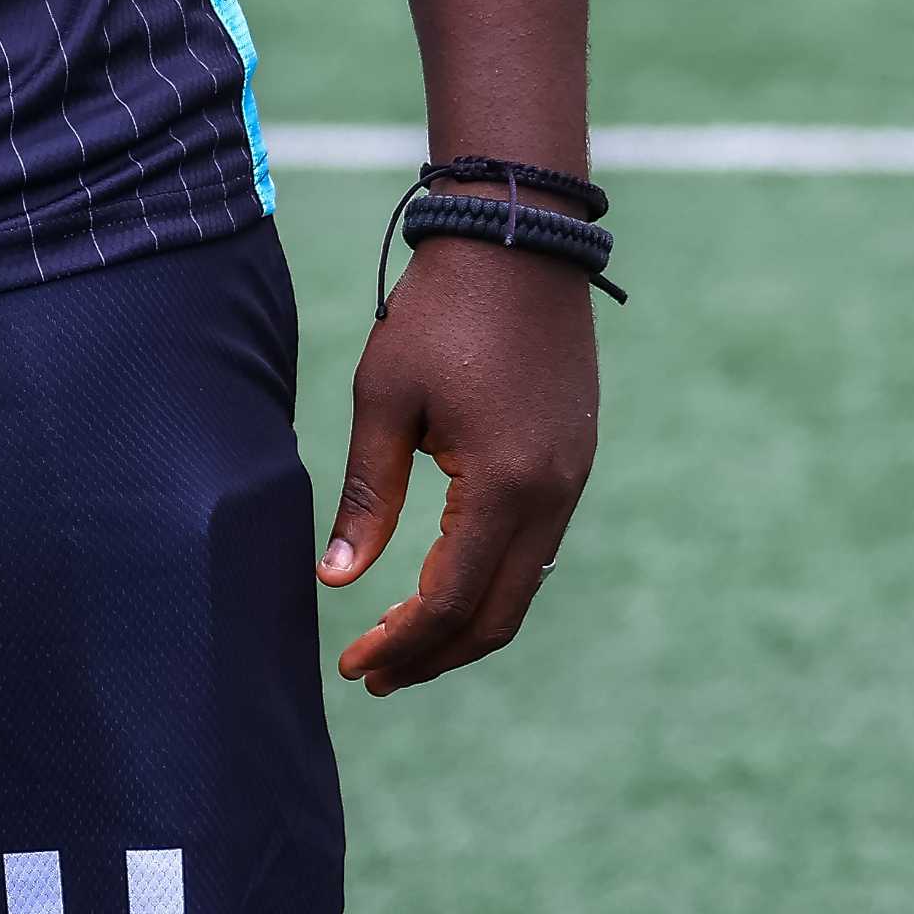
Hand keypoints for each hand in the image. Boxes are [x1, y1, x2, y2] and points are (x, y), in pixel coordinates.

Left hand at [316, 237, 597, 698]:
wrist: (518, 239)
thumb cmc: (440, 311)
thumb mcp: (384, 397)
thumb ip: (366, 493)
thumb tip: (338, 580)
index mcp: (503, 485)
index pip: (450, 600)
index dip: (401, 643)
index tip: (355, 666)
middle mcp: (551, 496)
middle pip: (497, 616)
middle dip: (435, 655)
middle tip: (375, 673)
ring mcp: (572, 480)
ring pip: (522, 587)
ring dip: (465, 624)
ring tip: (403, 639)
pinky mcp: (575, 461)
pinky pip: (536, 548)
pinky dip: (491, 581)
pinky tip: (445, 581)